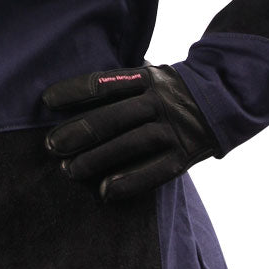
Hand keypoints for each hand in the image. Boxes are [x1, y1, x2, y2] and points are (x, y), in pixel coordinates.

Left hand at [41, 63, 218, 200]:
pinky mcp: (184, 154)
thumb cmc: (167, 91)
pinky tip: (105, 191)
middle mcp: (160, 101)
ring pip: (133, 143)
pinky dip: (130, 181)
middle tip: (51, 145)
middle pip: (116, 116)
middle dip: (81, 131)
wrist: (222, 99)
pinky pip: (156, 170)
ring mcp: (174, 128)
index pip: (105, 83)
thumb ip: (119, 86)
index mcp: (147, 78)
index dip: (74, 90)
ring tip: (70, 170)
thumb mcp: (149, 76)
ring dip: (99, 158)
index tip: (46, 101)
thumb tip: (70, 99)